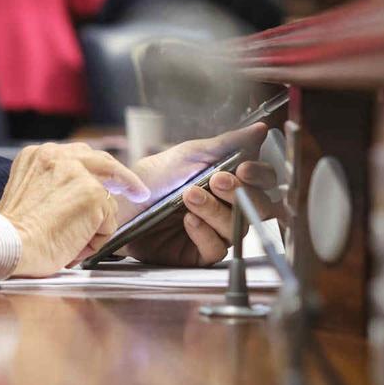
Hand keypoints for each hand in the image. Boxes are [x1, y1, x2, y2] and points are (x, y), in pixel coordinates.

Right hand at [0, 142, 149, 277]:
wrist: (9, 244)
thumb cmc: (15, 231)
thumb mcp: (28, 191)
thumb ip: (53, 183)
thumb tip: (84, 194)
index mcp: (38, 154)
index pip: (80, 156)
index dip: (99, 170)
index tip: (113, 179)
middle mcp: (58, 155)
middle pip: (104, 162)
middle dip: (124, 178)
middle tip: (137, 192)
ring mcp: (78, 173)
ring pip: (106, 200)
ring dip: (96, 225)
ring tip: (72, 243)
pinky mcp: (92, 194)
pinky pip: (109, 222)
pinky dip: (96, 239)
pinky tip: (75, 246)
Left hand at [124, 124, 280, 267]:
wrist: (120, 203)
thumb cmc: (152, 177)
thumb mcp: (188, 155)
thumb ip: (227, 144)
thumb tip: (261, 130)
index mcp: (229, 181)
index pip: (263, 181)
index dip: (261, 176)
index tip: (244, 168)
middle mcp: (227, 207)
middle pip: (260, 207)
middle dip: (241, 193)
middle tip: (217, 180)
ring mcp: (215, 232)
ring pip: (238, 228)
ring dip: (215, 209)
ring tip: (189, 196)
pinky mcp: (200, 254)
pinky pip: (217, 249)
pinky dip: (204, 232)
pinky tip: (188, 221)